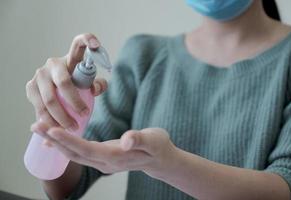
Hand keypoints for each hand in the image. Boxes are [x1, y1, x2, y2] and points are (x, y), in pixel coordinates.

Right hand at [26, 33, 107, 130]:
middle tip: (84, 115)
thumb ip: (98, 85)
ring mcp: (39, 75)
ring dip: (62, 117)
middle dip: (75, 102)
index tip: (97, 44)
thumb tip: (93, 89)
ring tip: (73, 128)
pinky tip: (56, 127)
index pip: (78, 45)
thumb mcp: (90, 84)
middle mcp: (53, 64)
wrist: (57, 92)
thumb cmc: (77, 86)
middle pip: (64, 83)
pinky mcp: (30, 87)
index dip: (87, 40)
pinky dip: (49, 120)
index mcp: (71, 59)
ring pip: (50, 99)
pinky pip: (39, 107)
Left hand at [31, 121, 177, 177]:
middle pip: (74, 153)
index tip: (51, 130)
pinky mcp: (102, 156)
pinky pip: (79, 152)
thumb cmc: (158, 147)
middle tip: (36, 126)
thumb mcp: (154, 140)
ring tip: (40, 129)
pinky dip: (65, 144)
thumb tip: (126, 141)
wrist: (160, 160)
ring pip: (74, 154)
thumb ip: (139, 140)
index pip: (87, 149)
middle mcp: (105, 161)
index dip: (68, 140)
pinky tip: (56, 137)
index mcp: (115, 156)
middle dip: (54, 140)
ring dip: (56, 143)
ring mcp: (102, 161)